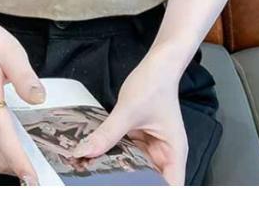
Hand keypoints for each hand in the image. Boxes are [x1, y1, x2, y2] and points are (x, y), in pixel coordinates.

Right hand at [0, 0, 45, 184]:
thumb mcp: (8, 48)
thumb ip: (24, 75)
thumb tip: (39, 98)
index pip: (2, 134)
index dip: (17, 158)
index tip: (31, 177)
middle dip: (16, 168)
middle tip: (39, 179)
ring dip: (9, 158)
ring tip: (33, 163)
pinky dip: (0, 146)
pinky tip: (16, 142)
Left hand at [68, 49, 187, 185]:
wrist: (156, 64)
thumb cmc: (154, 84)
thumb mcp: (128, 111)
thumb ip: (107, 134)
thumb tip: (85, 152)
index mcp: (174, 152)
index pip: (170, 188)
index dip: (152, 195)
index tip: (128, 194)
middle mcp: (166, 153)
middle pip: (151, 182)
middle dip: (130, 184)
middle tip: (105, 183)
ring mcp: (153, 147)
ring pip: (137, 169)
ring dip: (120, 171)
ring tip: (98, 173)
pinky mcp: (141, 139)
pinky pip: (128, 154)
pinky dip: (116, 157)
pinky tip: (100, 158)